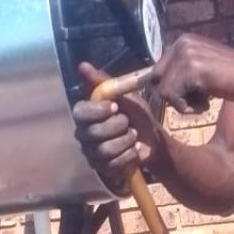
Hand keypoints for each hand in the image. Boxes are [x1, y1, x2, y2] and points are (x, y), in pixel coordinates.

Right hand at [72, 63, 165, 189]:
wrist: (153, 139)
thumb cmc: (137, 115)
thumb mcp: (124, 95)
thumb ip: (103, 82)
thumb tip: (82, 65)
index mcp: (85, 114)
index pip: (80, 113)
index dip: (98, 111)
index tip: (115, 107)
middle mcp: (83, 134)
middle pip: (93, 132)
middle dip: (118, 126)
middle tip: (129, 122)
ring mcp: (91, 153)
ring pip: (105, 149)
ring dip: (126, 141)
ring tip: (134, 136)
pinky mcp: (102, 168)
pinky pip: (113, 164)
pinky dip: (129, 155)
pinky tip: (135, 150)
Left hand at [152, 33, 233, 113]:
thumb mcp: (204, 68)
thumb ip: (181, 71)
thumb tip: (152, 83)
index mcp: (183, 40)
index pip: (156, 71)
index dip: (169, 89)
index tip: (190, 95)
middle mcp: (182, 43)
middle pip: (155, 80)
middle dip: (173, 96)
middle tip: (198, 99)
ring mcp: (187, 55)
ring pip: (163, 91)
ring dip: (183, 104)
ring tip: (205, 100)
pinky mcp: (193, 70)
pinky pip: (172, 97)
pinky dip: (188, 108)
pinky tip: (207, 104)